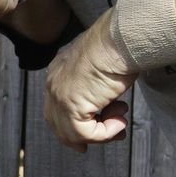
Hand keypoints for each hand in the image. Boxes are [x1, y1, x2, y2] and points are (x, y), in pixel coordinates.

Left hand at [44, 9, 137, 152]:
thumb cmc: (118, 47)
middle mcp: (53, 83)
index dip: (70, 125)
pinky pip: (86, 134)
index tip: (89, 136)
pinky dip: (105, 133)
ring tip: (122, 120)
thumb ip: (96, 86)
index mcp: (58, 71)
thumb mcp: (102, 67)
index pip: (56, 106)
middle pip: (57, 123)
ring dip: (102, 132)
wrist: (119, 39)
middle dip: (80, 138)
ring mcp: (59, 95)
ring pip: (73, 133)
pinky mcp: (70, 105)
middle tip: (107, 137)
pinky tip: (120, 121)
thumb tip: (108, 104)